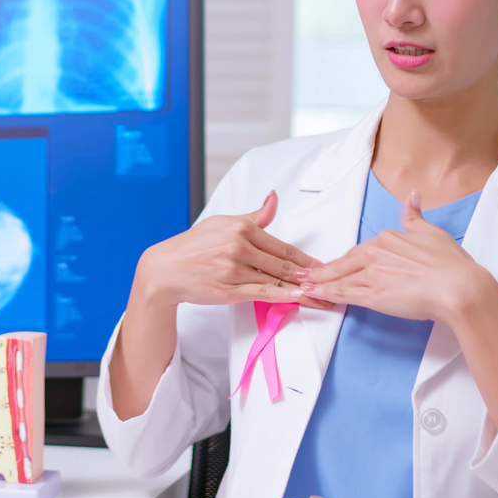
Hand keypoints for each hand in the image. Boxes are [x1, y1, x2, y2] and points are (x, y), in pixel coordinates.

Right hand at [136, 191, 330, 309]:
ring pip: (276, 280)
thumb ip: (254, 216)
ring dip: (303, 289)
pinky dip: (283, 296)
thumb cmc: (193, 245)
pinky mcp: (228, 289)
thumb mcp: (222, 222)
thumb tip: (274, 198)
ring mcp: (234, 269)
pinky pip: (262, 293)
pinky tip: (299, 299)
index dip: (306, 259)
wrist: (165, 269)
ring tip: (323, 296)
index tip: (324, 266)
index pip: (283, 246)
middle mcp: (239, 246)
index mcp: (241, 227)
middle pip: (284, 264)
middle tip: (332, 283)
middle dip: (311, 276)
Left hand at [296, 190, 497, 323]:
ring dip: (320, 281)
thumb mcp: (432, 232)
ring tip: (302, 286)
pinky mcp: (372, 294)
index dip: (346, 260)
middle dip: (323, 269)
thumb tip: (412, 195)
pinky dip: (327, 293)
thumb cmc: (451, 264)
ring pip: (340, 277)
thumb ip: (415, 216)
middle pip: (344, 262)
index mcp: (389, 238)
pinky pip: (344, 293)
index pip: (360, 250)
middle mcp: (376, 253)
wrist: (458, 287)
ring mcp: (372, 274)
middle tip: (304, 274)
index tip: (334, 264)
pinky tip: (315, 295)